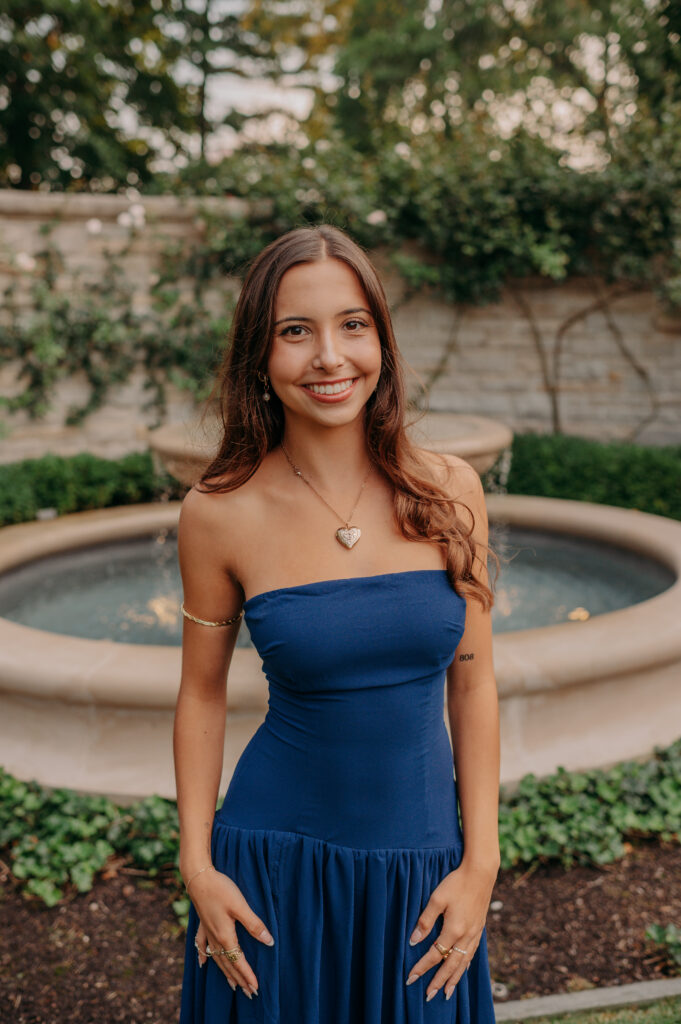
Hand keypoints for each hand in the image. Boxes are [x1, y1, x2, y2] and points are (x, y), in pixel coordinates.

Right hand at [189, 867, 274, 998]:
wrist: (199, 878)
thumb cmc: (221, 890)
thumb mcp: (241, 906)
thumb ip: (255, 925)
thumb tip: (269, 942)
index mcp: (225, 936)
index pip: (239, 962)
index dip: (248, 975)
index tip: (256, 988)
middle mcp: (215, 938)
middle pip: (228, 964)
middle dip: (240, 979)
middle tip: (249, 994)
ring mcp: (207, 932)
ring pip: (217, 959)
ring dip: (226, 973)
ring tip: (233, 986)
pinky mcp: (203, 924)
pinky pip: (202, 946)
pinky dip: (203, 957)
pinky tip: (203, 964)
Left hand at [405, 859, 496, 1001]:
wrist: (480, 873)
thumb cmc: (456, 883)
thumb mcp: (436, 898)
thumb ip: (425, 921)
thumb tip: (413, 941)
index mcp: (454, 929)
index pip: (434, 954)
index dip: (422, 967)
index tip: (411, 977)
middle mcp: (466, 936)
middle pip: (450, 965)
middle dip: (439, 981)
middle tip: (429, 995)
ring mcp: (474, 934)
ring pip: (463, 963)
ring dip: (453, 979)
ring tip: (447, 993)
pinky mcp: (479, 929)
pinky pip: (471, 954)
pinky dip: (465, 966)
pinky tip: (462, 970)